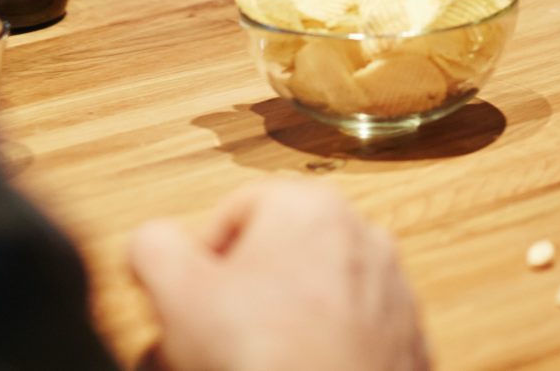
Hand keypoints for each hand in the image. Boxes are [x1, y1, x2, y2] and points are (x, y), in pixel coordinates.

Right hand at [132, 180, 426, 370]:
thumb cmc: (262, 356)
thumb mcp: (177, 292)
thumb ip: (154, 247)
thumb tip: (154, 241)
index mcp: (311, 206)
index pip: (235, 212)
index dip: (200, 259)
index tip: (189, 300)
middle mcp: (363, 236)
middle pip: (280, 254)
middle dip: (242, 293)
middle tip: (215, 336)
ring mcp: (392, 288)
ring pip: (318, 295)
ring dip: (283, 322)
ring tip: (256, 360)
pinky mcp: (406, 338)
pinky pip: (350, 335)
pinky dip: (323, 351)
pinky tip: (298, 369)